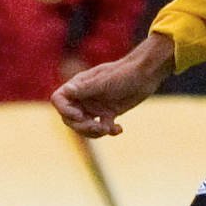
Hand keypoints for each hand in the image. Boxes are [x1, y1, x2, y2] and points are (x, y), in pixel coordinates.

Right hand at [51, 32, 174, 137]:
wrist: (146, 73)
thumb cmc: (124, 73)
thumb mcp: (104, 81)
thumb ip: (86, 88)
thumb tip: (67, 90)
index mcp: (79, 86)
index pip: (60, 100)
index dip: (65, 111)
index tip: (80, 115)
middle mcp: (84, 97)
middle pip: (70, 118)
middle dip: (82, 126)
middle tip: (99, 128)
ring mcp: (95, 106)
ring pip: (85, 126)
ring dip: (94, 132)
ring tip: (108, 129)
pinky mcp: (108, 113)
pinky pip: (102, 128)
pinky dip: (109, 131)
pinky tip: (119, 129)